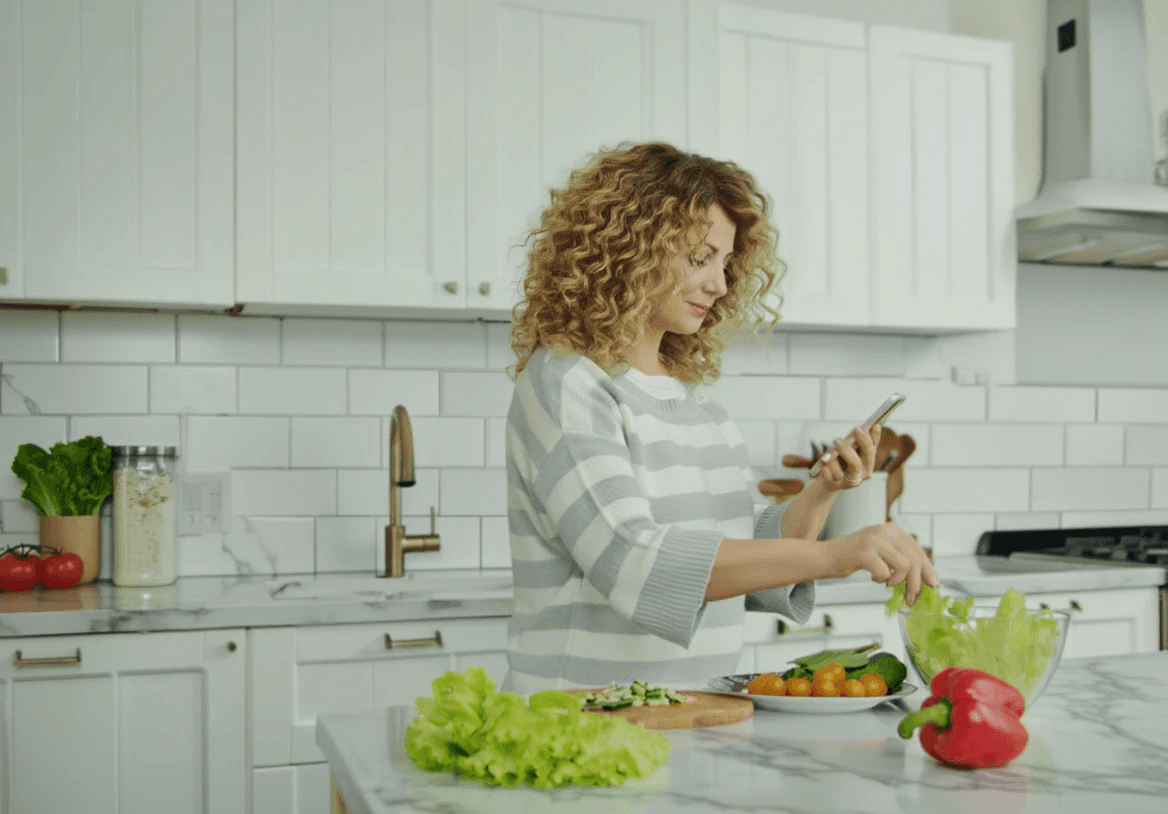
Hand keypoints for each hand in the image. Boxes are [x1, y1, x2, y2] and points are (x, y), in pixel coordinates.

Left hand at [814, 424, 879, 491]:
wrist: (832, 479)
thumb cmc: (845, 459)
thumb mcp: (855, 450)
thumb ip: (862, 440)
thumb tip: (873, 426)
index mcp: (868, 464)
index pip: (870, 452)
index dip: (866, 440)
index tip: (859, 428)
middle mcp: (860, 475)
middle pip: (855, 463)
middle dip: (846, 451)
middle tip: (837, 440)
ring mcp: (846, 482)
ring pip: (839, 473)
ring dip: (832, 461)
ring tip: (826, 452)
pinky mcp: (834, 485)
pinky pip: (828, 478)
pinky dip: (824, 470)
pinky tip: (822, 464)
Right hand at [823, 521, 938, 604]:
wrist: (826, 556)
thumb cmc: (855, 557)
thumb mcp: (882, 552)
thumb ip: (902, 559)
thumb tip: (929, 578)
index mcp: (892, 529)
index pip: (918, 550)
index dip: (927, 570)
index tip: (933, 585)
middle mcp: (885, 530)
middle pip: (914, 560)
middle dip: (915, 584)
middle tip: (910, 598)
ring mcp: (874, 540)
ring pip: (904, 567)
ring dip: (897, 582)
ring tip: (886, 583)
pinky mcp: (864, 552)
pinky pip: (885, 573)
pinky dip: (881, 580)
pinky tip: (873, 577)